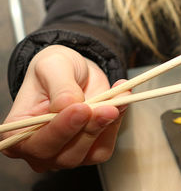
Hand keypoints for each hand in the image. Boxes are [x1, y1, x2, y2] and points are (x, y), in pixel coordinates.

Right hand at [1, 45, 128, 171]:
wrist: (75, 72)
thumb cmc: (55, 70)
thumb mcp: (53, 66)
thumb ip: (60, 87)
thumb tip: (68, 105)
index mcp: (17, 134)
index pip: (37, 143)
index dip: (61, 129)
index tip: (81, 108)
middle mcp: (40, 151)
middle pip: (66, 155)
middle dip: (89, 130)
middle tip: (107, 107)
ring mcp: (66, 155)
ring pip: (89, 154)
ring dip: (107, 126)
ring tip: (118, 97)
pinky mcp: (90, 151)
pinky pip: (106, 146)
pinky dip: (116, 124)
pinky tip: (120, 102)